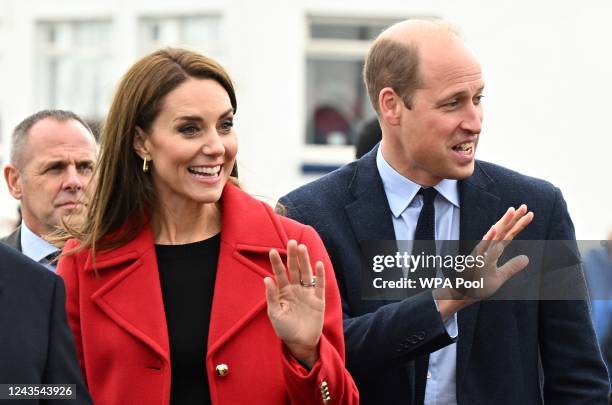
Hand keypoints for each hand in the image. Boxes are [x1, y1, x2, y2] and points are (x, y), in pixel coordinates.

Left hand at [264, 240, 324, 367]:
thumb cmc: (285, 329)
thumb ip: (271, 296)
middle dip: (293, 256)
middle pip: (295, 269)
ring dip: (305, 261)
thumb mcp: (275, 313)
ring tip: (302, 248)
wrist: (300, 343)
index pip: (280, 274)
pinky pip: (319, 285)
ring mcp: (307, 293)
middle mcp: (296, 289)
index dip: (277, 263)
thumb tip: (266, 279)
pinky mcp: (318, 300)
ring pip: (306, 273)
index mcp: (284, 292)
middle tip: (291, 242)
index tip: (272, 251)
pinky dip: (320, 275)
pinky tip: (318, 264)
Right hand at [435, 205, 533, 313]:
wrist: (460, 294)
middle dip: (513, 218)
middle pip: (503, 231)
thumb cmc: (477, 284)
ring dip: (502, 223)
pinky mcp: (475, 261)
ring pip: (494, 236)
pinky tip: (494, 229)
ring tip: (511, 211)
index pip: (509, 235)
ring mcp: (481, 254)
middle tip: (524, 206)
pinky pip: (483, 248)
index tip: (530, 213)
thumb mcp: (499, 276)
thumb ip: (512, 267)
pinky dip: (488, 238)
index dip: (519, 224)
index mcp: (493, 251)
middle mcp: (488, 249)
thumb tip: (526, 258)